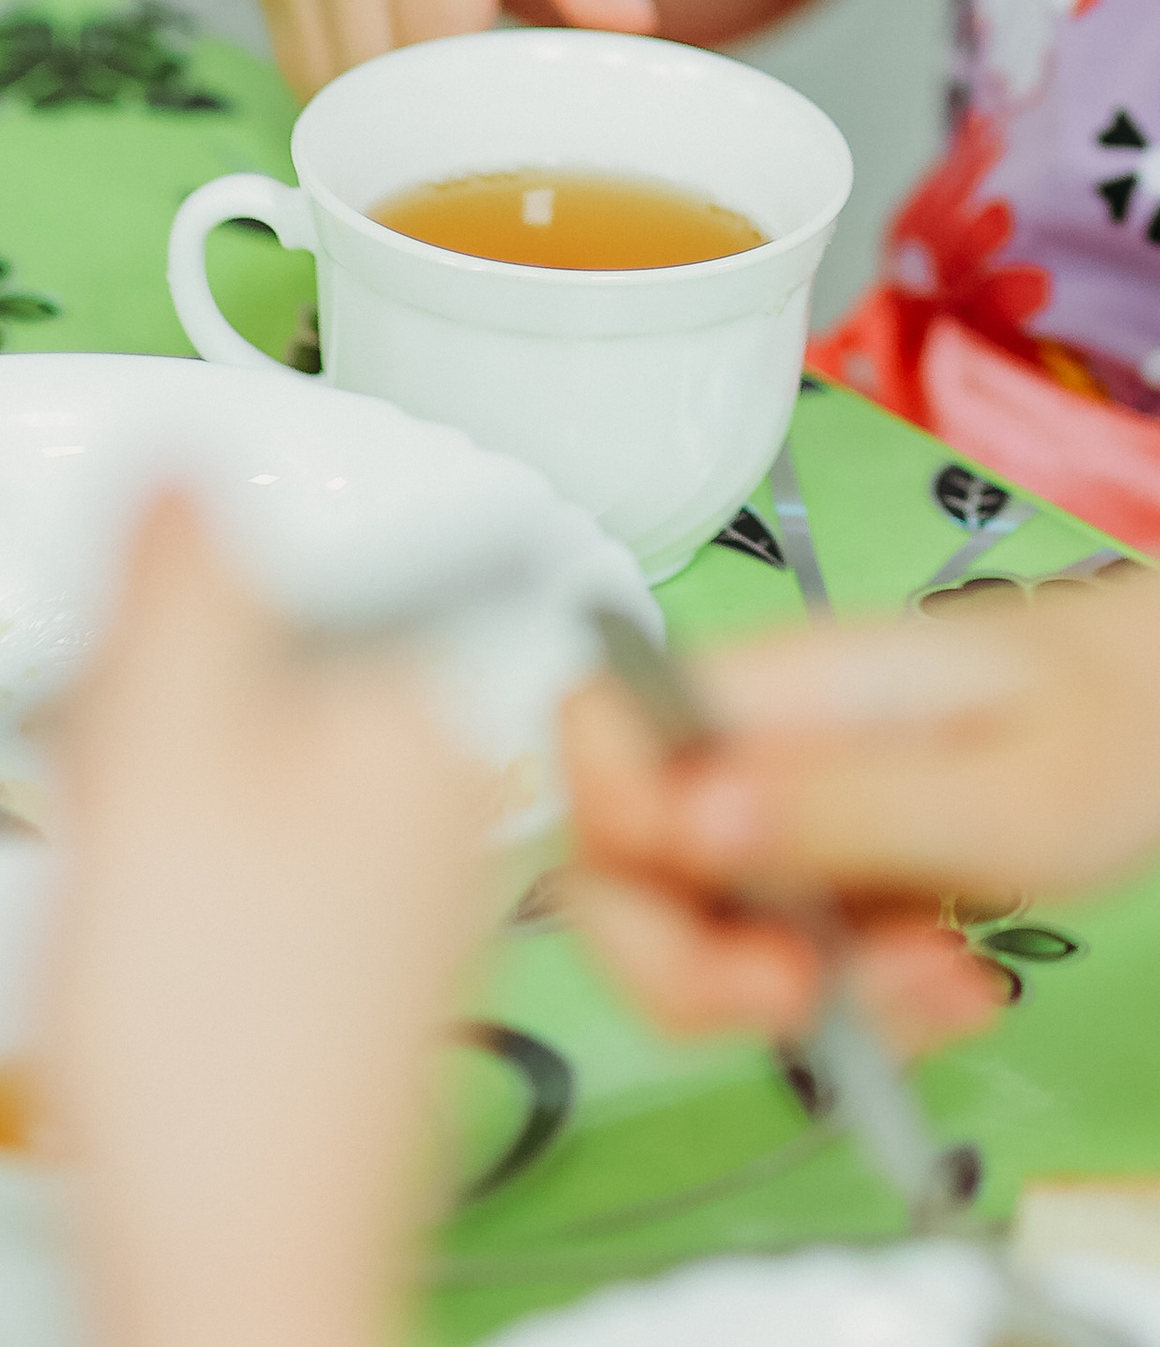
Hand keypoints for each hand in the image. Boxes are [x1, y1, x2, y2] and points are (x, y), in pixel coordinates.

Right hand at [41, 496, 489, 1346]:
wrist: (239, 1272)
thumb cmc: (221, 1060)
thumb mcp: (165, 764)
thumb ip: (183, 591)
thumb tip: (197, 462)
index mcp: (436, 704)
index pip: (309, 572)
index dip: (185, 628)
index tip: (138, 701)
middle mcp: (453, 780)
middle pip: (278, 668)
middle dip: (168, 721)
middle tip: (137, 824)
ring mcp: (413, 876)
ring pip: (252, 765)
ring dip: (164, 806)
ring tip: (143, 903)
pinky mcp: (360, 961)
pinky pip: (255, 862)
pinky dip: (186, 889)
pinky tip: (158, 960)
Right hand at [252, 0, 656, 94]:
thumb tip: (629, 22)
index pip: (434, 44)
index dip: (479, 106)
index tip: (530, 133)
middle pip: (369, 82)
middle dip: (431, 130)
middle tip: (500, 148)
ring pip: (320, 86)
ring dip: (378, 120)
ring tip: (453, 117)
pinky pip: (294, 59)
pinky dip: (343, 88)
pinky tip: (400, 78)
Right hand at [560, 571, 1159, 1042]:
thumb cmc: (1130, 719)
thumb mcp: (1011, 794)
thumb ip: (846, 810)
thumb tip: (679, 820)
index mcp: (787, 682)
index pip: (598, 740)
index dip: (622, 854)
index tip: (750, 935)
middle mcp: (766, 731)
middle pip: (620, 865)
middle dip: (702, 973)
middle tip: (821, 1003)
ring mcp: (797, 792)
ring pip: (709, 929)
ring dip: (811, 1000)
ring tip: (951, 986)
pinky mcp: (836, 850)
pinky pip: (788, 950)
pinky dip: (860, 999)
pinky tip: (959, 981)